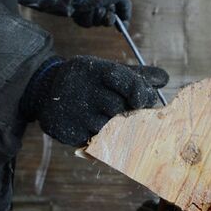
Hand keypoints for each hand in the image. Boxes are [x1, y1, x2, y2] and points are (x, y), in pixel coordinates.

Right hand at [22, 56, 167, 145]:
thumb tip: (164, 79)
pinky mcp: (66, 130)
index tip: (142, 101)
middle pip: (116, 106)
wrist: (46, 90)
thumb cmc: (88, 81)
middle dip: (127, 112)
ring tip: (108, 119)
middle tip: (128, 114)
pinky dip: (97, 138)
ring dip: (113, 127)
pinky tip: (92, 128)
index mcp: (94, 70)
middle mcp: (82, 89)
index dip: (137, 90)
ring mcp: (73, 111)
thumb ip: (136, 76)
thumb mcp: (108, 71)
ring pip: (106, 126)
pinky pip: (92, 140)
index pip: (121, 78)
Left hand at [69, 0, 131, 28]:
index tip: (121, 29)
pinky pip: (87, 24)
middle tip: (108, 14)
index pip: (117, 15)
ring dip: (98, 16)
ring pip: (97, 23)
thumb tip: (125, 22)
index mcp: (108, 0)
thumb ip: (126, 7)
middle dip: (109, 19)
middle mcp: (99, 6)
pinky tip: (86, 9)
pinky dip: (89, 17)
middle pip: (108, 22)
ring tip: (95, 7)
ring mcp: (89, 13)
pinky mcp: (79, 17)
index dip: (120, 23)